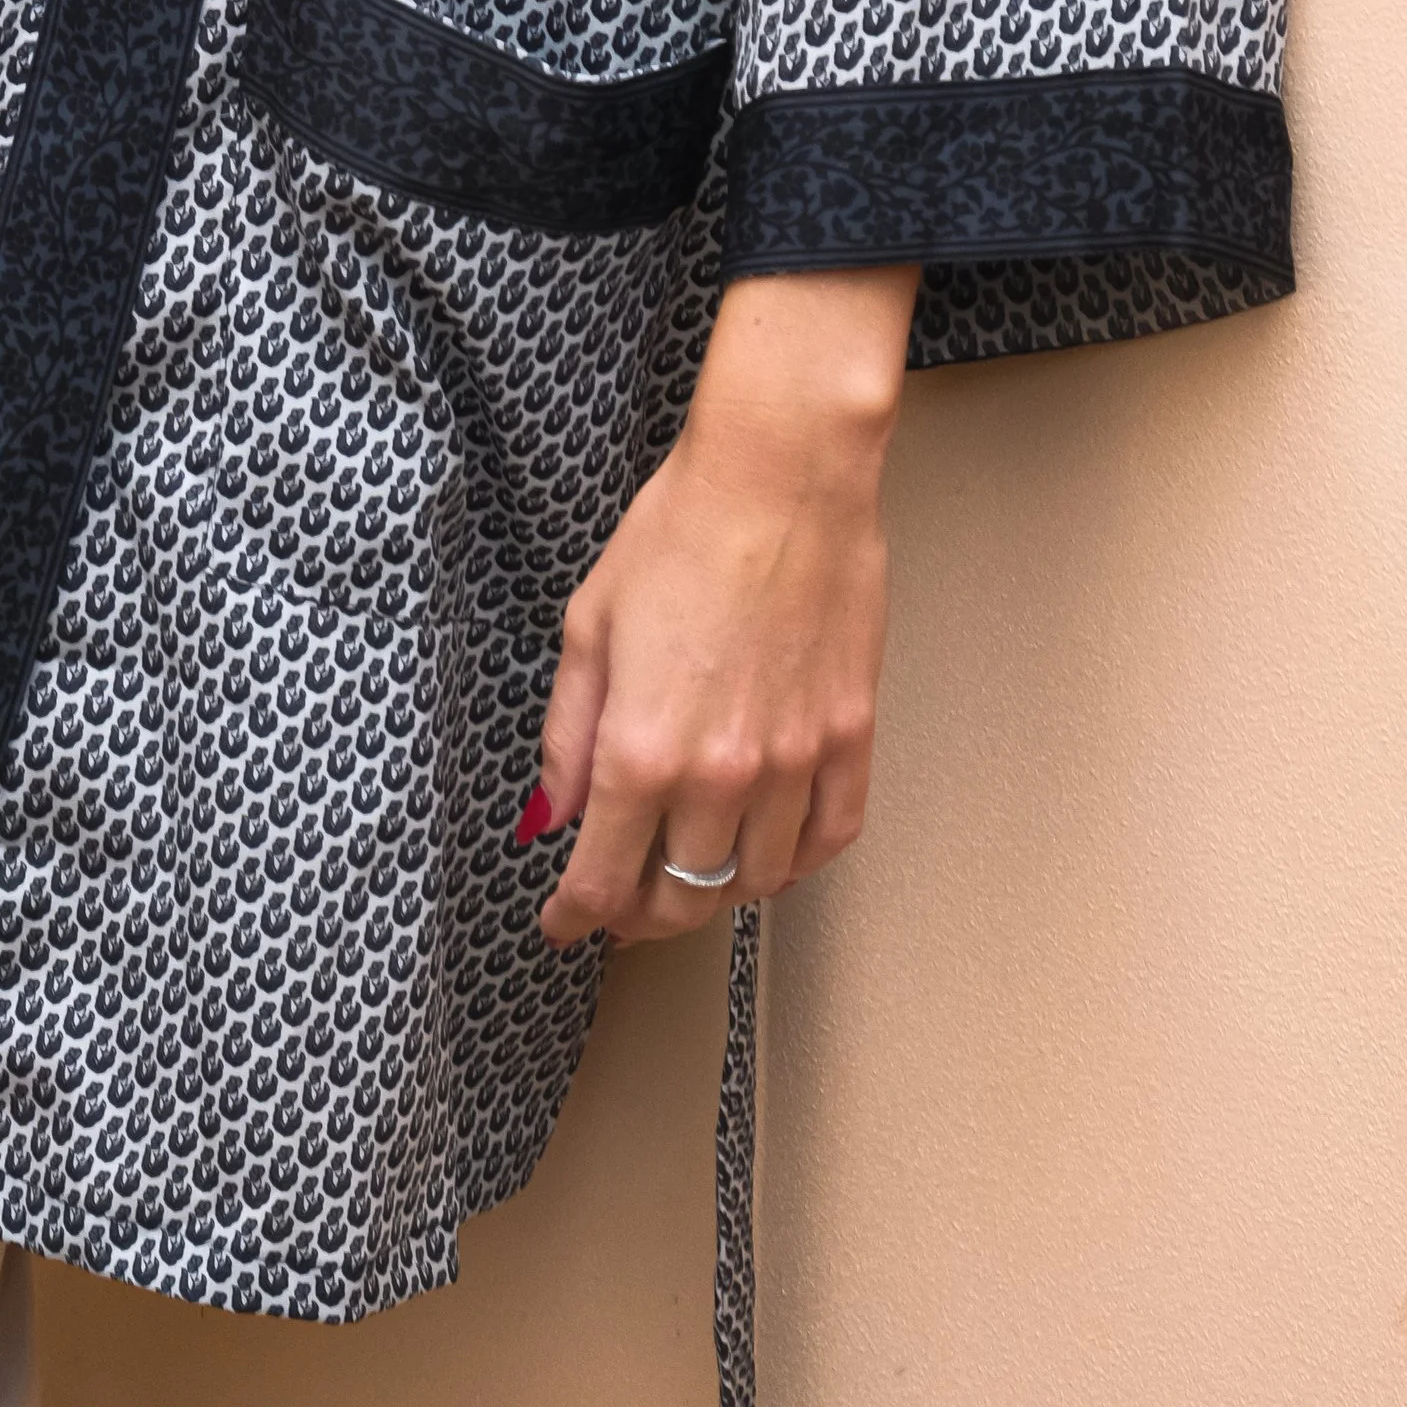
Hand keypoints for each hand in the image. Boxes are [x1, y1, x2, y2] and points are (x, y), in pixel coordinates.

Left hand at [532, 266, 916, 946]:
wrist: (780, 480)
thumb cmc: (680, 534)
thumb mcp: (589, 629)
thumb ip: (569, 736)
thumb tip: (556, 812)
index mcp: (642, 749)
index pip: (604, 880)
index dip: (575, 918)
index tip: (564, 926)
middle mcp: (721, 773)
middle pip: (682, 897)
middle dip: (641, 918)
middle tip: (621, 910)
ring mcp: (795, 762)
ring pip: (756, 882)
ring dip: (716, 893)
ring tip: (689, 875)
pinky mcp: (850, 738)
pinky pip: (828, 838)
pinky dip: (794, 862)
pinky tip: (768, 852)